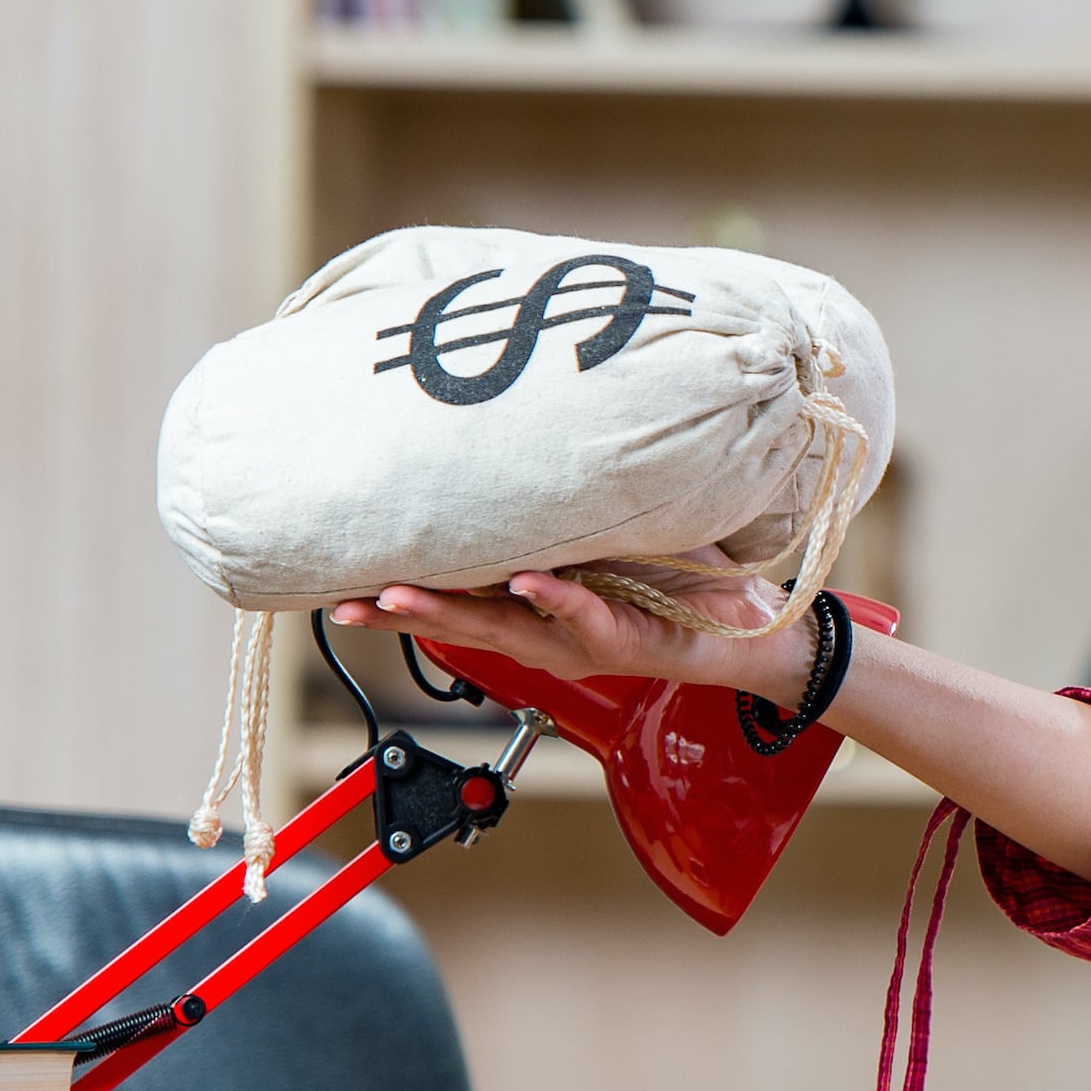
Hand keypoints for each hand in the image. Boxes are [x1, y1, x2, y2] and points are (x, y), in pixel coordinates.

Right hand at [329, 547, 814, 705]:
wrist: (749, 624)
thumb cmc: (675, 580)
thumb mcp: (606, 538)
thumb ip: (564, 512)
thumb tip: (515, 451)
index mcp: (534, 604)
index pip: (455, 595)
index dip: (399, 589)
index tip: (341, 579)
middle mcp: (547, 627)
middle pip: (461, 619)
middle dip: (402, 610)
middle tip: (347, 598)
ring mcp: (582, 636)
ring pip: (506, 626)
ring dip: (455, 610)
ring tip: (404, 595)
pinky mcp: (627, 639)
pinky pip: (585, 614)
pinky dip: (556, 600)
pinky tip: (528, 583)